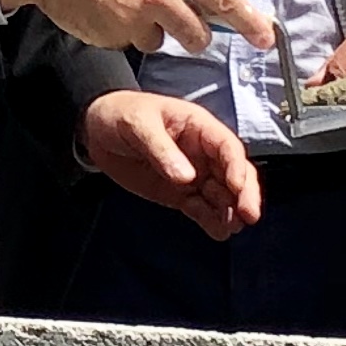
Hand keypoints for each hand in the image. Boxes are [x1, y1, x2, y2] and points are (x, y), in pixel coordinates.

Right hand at [0, 0, 277, 59]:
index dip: (249, 21)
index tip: (266, 38)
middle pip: (198, 35)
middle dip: (192, 34)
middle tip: (173, 19)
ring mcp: (135, 18)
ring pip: (161, 41)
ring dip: (152, 30)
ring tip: (125, 2)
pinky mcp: (113, 36)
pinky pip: (130, 43)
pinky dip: (123, 32)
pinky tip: (104, 8)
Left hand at [81, 89, 263, 239]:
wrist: (97, 128)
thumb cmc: (121, 113)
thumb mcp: (138, 124)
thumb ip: (161, 150)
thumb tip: (186, 178)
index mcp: (198, 127)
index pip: (227, 146)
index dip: (236, 166)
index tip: (237, 187)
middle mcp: (202, 152)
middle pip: (234, 173)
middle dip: (245, 194)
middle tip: (249, 215)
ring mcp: (193, 174)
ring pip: (221, 195)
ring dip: (229, 211)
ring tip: (230, 228)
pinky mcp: (180, 193)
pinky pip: (202, 208)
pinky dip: (211, 220)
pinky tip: (217, 231)